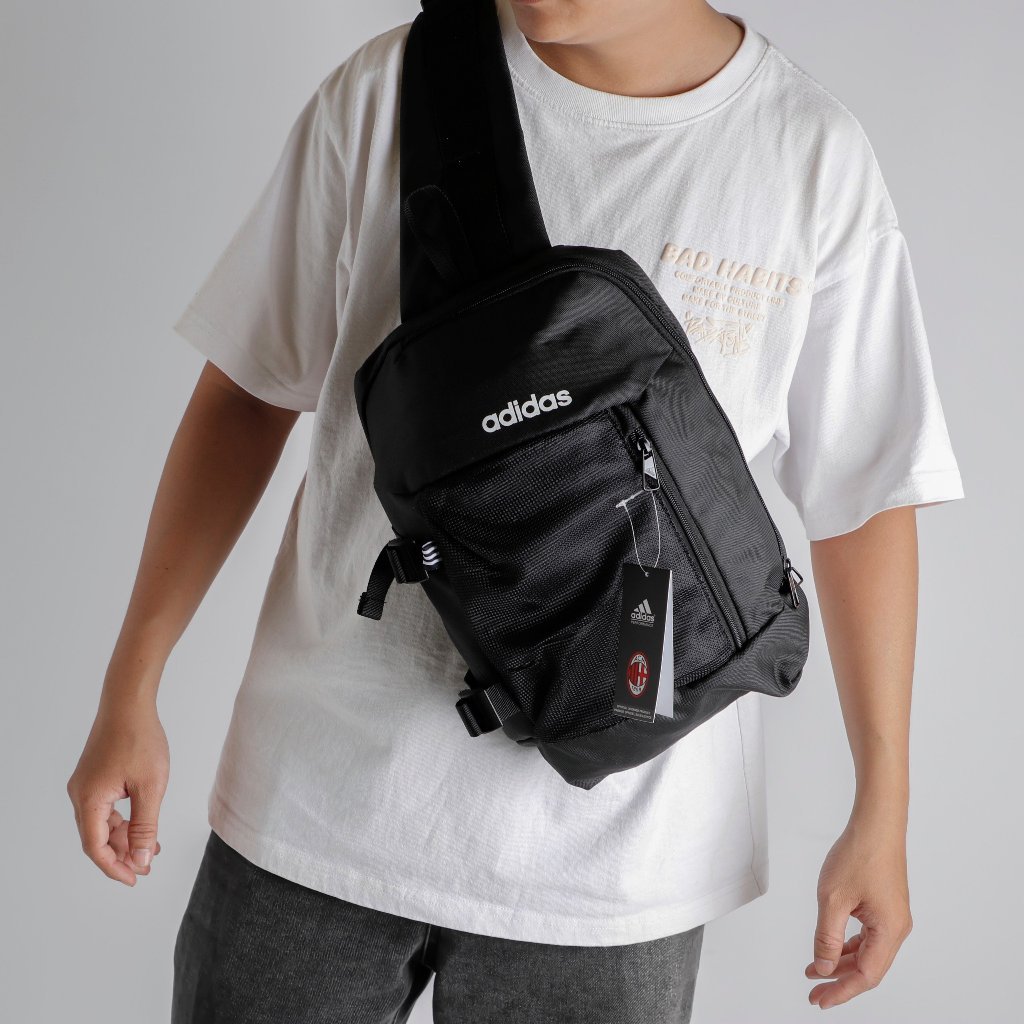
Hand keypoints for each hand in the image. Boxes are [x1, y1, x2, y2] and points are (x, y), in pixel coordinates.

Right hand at [66, 700, 169, 885]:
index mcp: (89, 800)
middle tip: (147, 866)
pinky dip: (123, 819)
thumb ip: (145, 826)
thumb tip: (142, 859)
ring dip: (124, 837)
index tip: (134, 879)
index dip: (114, 867)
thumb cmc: (140, 740)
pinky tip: (143, 824)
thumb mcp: (150, 787)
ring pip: (102, 823)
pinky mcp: (94, 776)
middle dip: (122, 854)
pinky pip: (105, 808)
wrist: (129, 704)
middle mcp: (80, 795)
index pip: (96, 847)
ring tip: (151, 847)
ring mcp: (85, 785)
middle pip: (97, 837)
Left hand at [806, 811, 912, 1008]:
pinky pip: (867, 936)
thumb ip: (826, 937)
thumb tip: (824, 967)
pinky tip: (831, 947)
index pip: (866, 975)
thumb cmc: (860, 854)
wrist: (876, 823)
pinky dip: (848, 945)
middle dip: (840, 980)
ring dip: (842, 962)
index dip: (841, 990)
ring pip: (867, 952)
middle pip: (868, 967)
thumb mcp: (833, 899)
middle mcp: (896, 928)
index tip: (820, 1000)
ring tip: (816, 970)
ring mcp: (892, 916)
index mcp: (889, 931)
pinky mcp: (885, 905)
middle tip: (814, 991)